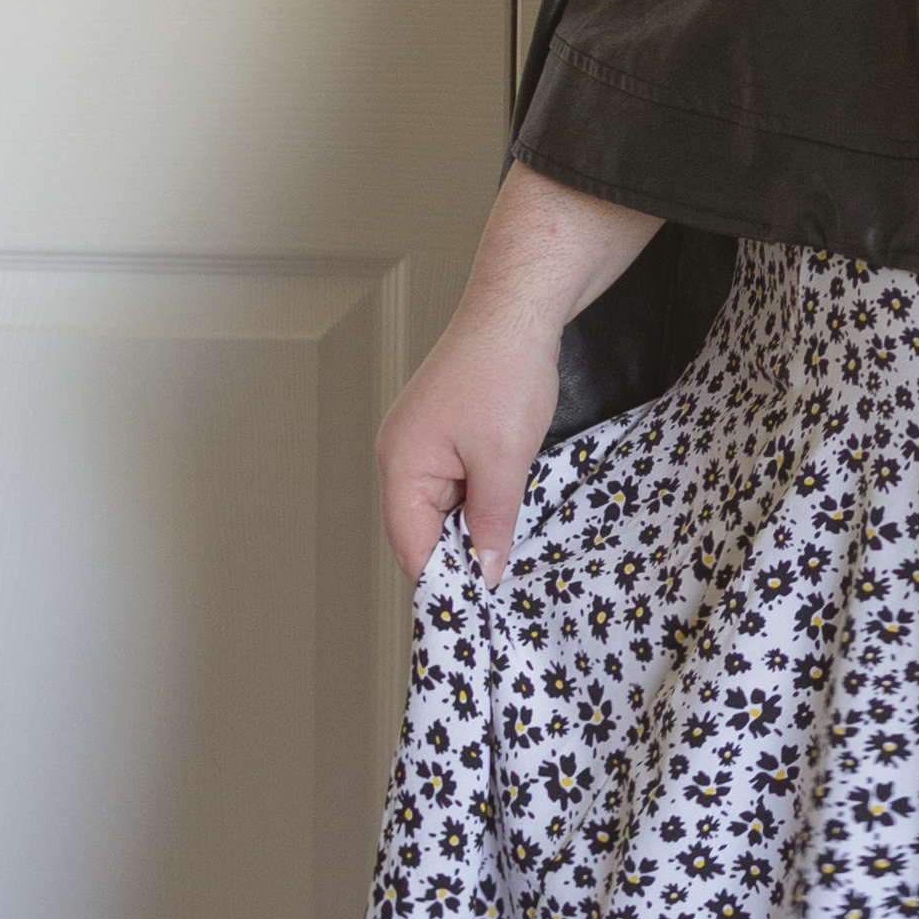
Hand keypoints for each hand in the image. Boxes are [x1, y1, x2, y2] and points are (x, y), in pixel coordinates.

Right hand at [377, 310, 561, 587]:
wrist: (517, 311)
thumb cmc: (504, 374)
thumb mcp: (504, 461)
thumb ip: (492, 521)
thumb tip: (485, 568)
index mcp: (402, 463)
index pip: (411, 544)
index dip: (443, 578)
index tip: (476, 606)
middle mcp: (401, 454)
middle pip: (421, 528)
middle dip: (458, 555)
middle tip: (499, 582)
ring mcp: (422, 441)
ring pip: (443, 506)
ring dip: (472, 526)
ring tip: (507, 549)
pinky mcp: (446, 431)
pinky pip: (456, 482)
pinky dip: (479, 500)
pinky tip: (507, 509)